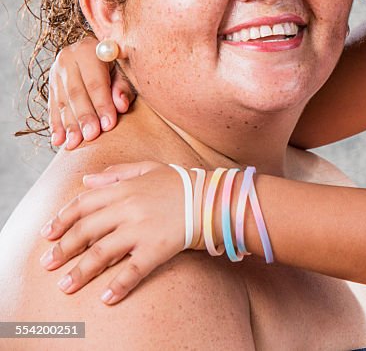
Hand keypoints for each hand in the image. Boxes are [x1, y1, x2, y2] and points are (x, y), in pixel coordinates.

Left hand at [39, 162, 185, 303]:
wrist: (215, 199)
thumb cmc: (183, 184)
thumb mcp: (149, 169)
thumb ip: (116, 173)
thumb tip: (85, 180)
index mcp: (125, 188)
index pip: (83, 203)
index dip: (61, 219)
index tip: (47, 235)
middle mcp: (128, 208)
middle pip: (86, 230)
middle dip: (63, 249)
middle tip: (47, 265)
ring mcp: (142, 229)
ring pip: (101, 253)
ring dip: (81, 272)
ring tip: (65, 286)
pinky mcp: (157, 248)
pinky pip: (133, 270)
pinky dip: (118, 285)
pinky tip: (106, 298)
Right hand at [48, 36, 134, 148]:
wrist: (99, 51)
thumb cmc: (118, 63)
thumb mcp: (124, 70)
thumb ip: (123, 87)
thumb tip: (121, 106)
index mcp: (88, 49)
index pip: (95, 82)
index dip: (102, 104)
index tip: (108, 125)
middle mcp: (68, 58)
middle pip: (76, 92)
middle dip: (84, 117)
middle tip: (91, 136)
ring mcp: (56, 71)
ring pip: (62, 101)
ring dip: (68, 125)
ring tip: (74, 144)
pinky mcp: (51, 84)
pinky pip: (52, 106)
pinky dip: (55, 125)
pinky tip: (58, 140)